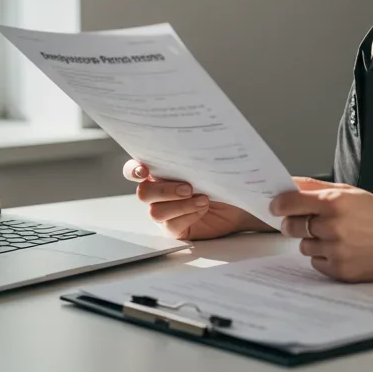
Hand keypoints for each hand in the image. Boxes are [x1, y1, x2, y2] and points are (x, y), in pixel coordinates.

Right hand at [125, 159, 272, 239]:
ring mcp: (165, 211)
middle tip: (188, 187)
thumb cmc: (221, 178)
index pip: (133, 170)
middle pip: (143, 193)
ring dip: (179, 205)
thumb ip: (194, 156)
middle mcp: (157, 192)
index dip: (133, 170)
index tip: (144, 170)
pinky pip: (171, 225)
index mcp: (159, 172)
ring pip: (155, 212)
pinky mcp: (175, 228)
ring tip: (202, 200)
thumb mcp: (208, 163)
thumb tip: (194, 143)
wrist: (239, 200)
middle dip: (164, 190)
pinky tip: (202, 209)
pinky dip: (187, 215)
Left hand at [270, 177, 372, 281]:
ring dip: (313, 241)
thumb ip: (318, 187)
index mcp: (336, 202)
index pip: (290, 203)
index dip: (279, 205)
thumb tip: (289, 184)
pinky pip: (316, 263)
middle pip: (292, 226)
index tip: (275, 206)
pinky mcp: (341, 271)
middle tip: (309, 222)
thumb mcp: (352, 192)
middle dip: (295, 223)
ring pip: (303, 246)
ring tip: (338, 237)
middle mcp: (334, 226)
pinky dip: (324, 258)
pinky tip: (344, 250)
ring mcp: (337, 250)